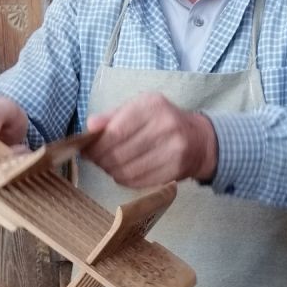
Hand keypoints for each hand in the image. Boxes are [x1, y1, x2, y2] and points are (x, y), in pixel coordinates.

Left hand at [83, 93, 217, 187]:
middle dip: (101, 160)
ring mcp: (173, 150)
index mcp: (152, 106)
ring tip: (108, 166)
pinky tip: (122, 173)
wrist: (200, 140)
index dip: (97, 145)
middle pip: (120, 153)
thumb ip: (112, 117)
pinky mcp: (176, 170)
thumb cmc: (162, 121)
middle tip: (95, 160)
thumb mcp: (139, 109)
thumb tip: (89, 127)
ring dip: (111, 171)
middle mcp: (165, 126)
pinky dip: (125, 180)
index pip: (116, 131)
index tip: (86, 150)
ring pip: (128, 170)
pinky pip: (139, 181)